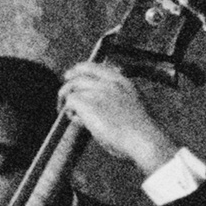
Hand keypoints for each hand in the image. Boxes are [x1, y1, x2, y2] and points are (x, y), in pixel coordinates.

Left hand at [60, 59, 178, 177]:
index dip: (79, 70)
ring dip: (66, 99)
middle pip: (79, 74)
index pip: (94, 67)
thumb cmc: (141, 131)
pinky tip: (75, 119)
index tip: (72, 76)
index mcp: (122, 81)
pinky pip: (70, 101)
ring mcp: (97, 91)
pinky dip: (68, 110)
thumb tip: (103, 106)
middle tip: (63, 94)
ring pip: (71, 87)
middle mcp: (108, 82)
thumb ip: (119, 99)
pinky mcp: (87, 103)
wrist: (143, 139)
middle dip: (68, 83)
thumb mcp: (133, 106)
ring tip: (69, 113)